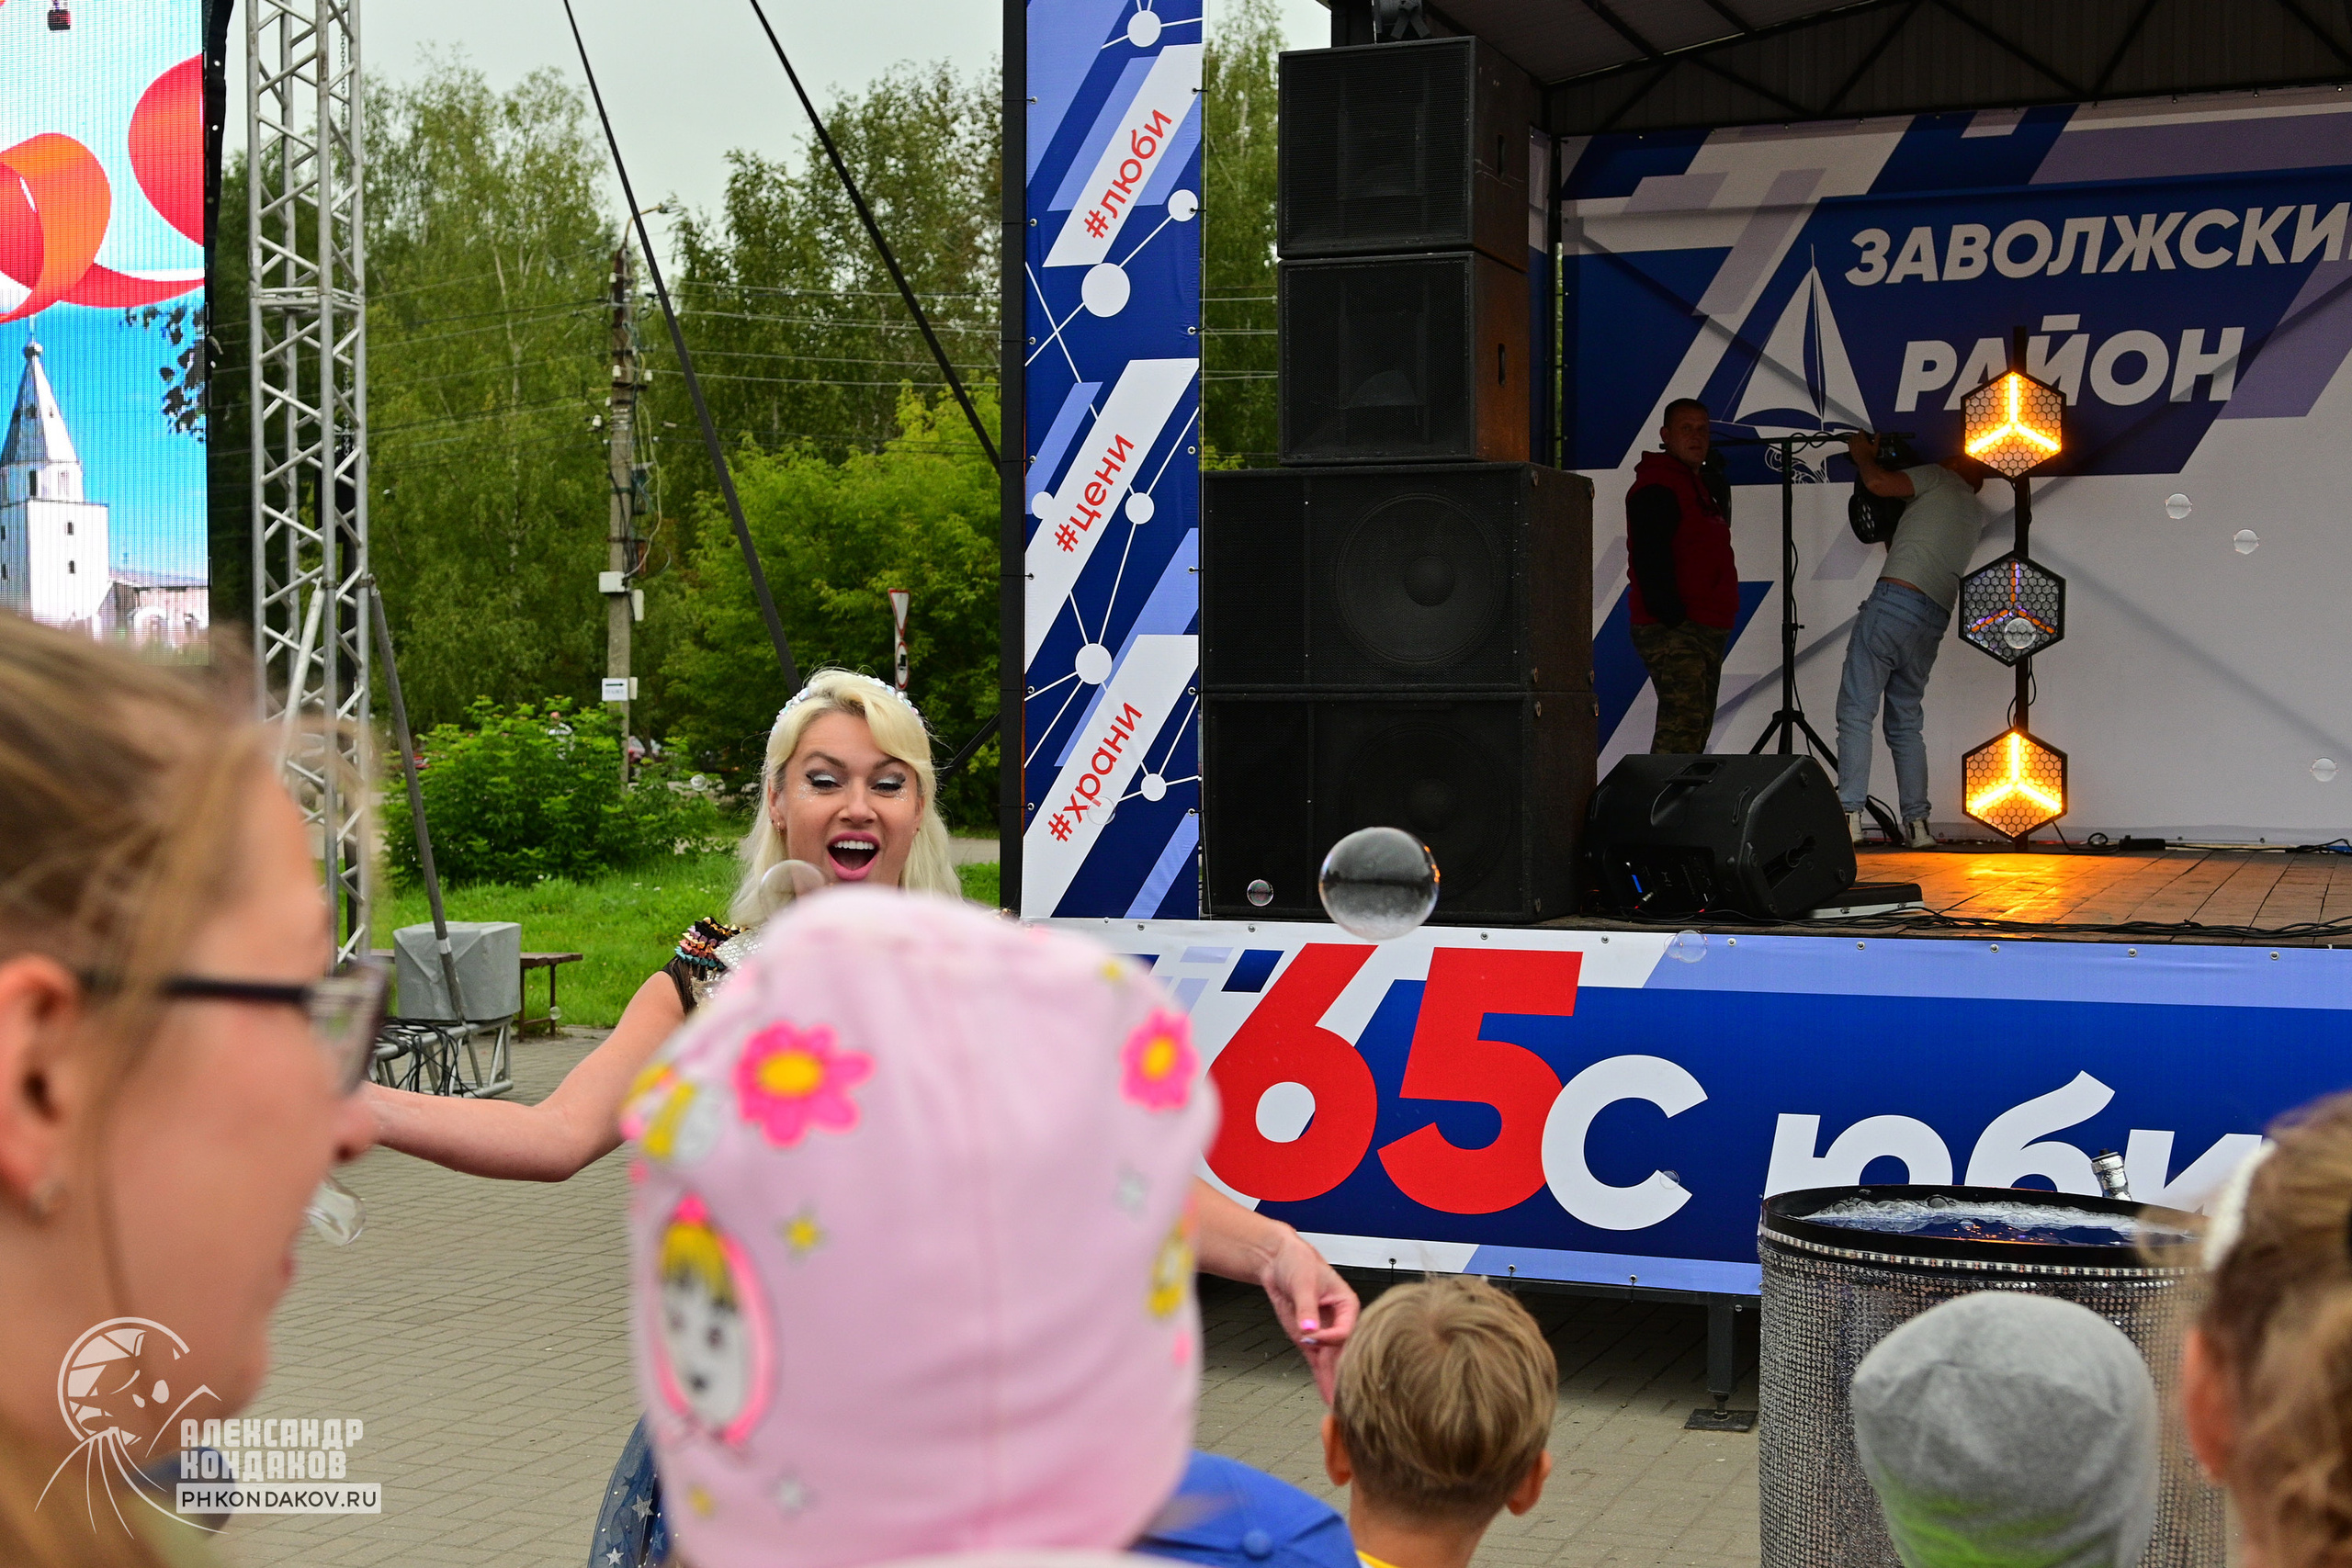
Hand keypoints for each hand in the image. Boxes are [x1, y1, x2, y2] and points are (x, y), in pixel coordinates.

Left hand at [1256, 1227, 1359, 1401]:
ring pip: (1332, 1363)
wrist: (1278, 1261)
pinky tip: (1329, 1396)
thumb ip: (1307, 1307)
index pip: (1346, 1329)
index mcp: (1347, 1305)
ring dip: (1333, 1384)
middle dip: (1342, 1375)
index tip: (1313, 1338)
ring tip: (1338, 1408)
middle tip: (1342, 1398)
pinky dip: (1322, 1379)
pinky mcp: (1310, 1341)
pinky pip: (1318, 1363)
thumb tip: (1310, 1328)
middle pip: (1343, 1352)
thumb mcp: (1303, 1281)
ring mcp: (1324, 1334)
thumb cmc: (1298, 1261)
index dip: (1331, 1337)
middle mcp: (1339, 1322)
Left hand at [1845, 431, 1875, 464]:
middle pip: (1856, 436)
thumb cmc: (1870, 456)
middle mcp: (1858, 443)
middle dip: (1857, 433)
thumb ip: (1877, 439)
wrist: (1865, 463)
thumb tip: (1878, 434)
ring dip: (1853, 436)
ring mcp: (1854, 447)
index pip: (1861, 433)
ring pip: (1852, 439)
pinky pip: (1849, 444)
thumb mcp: (1876, 447)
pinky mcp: (1851, 451)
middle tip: (1858, 432)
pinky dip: (1849, 441)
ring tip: (1853, 435)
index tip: (1861, 429)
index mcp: (1864, 441)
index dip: (1861, 430)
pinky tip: (1849, 441)